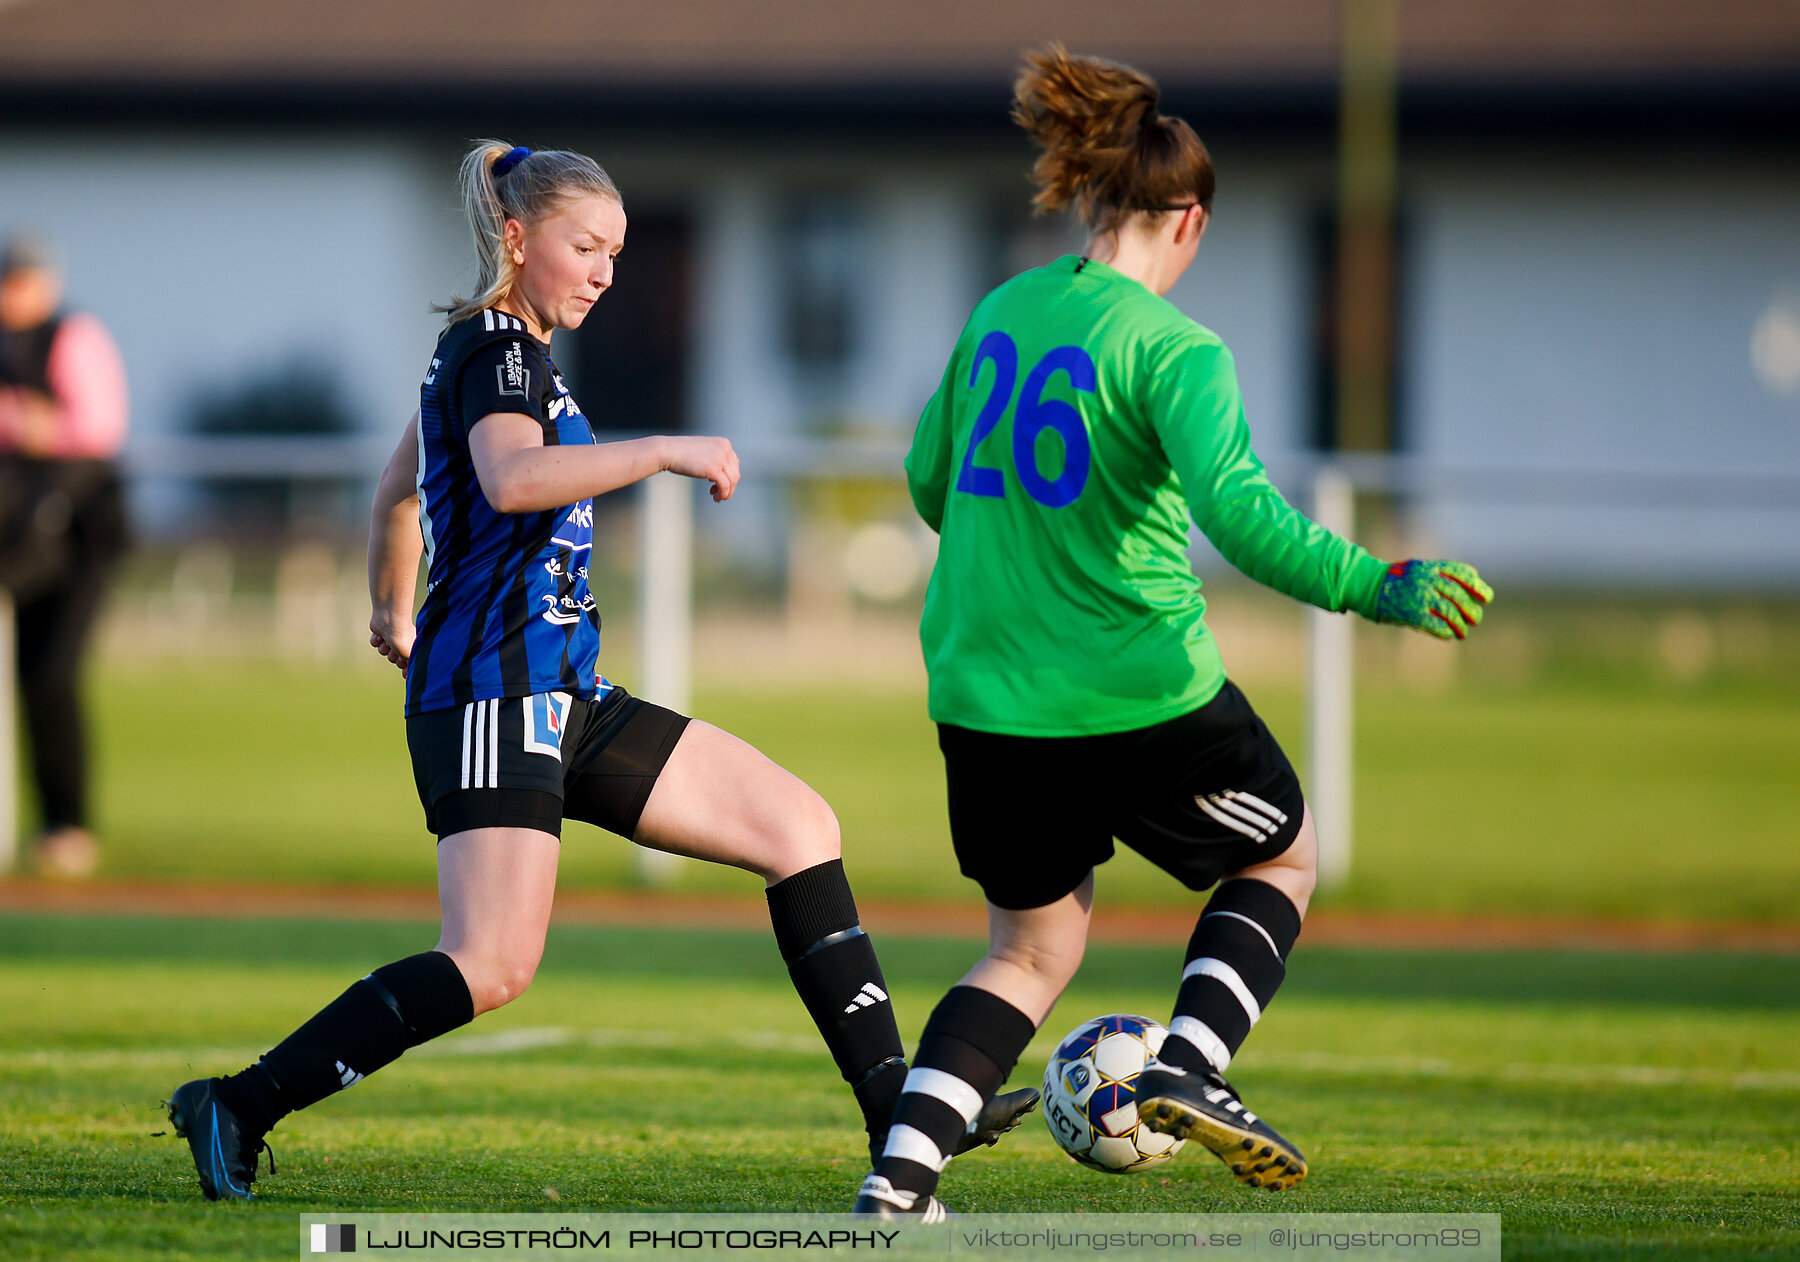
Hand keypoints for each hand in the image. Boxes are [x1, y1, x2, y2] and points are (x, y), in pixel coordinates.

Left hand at [369, 609, 414, 670]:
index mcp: (411, 645)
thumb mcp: (410, 655)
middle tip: (396, 652)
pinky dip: (376, 640)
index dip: (404, 667)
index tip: (404, 673)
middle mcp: (401, 641)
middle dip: (393, 657)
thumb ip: (410, 666)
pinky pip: (375, 643)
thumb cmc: (403, 638)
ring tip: (388, 641)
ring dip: (384, 648)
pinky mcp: (380, 632)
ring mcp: (390, 637)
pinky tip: (380, 635)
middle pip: (393, 658)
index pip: (407, 661)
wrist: (390, 621)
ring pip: (383, 651)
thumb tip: (409, 676)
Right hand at [661, 435, 739, 501]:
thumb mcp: (703, 451)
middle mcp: (725, 449)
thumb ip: (714, 458)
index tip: (718, 484)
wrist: (667, 451)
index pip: (735, 464)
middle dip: (729, 486)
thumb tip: (722, 475)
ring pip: (732, 481)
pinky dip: (722, 494)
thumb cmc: (681, 452)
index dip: (729, 477)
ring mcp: (721, 458)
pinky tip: (715, 498)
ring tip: (718, 498)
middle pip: (735, 473)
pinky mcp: (714, 469)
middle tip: (718, 494)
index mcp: (724, 443)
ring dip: (726, 492)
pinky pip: (725, 486)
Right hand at [1373, 559, 1492, 639]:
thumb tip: (1475, 577)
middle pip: (1459, 596)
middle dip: (1471, 610)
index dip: (1477, 587)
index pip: (1462, 575)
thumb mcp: (1421, 567)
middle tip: (1476, 618)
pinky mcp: (1413, 614)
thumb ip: (1445, 571)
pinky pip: (1436, 625)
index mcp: (1431, 568)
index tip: (1487, 597)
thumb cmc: (1400, 578)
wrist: (1371, 586)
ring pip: (1450, 613)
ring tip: (1464, 631)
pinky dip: (1446, 631)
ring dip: (1461, 624)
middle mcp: (1427, 581)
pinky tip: (1450, 635)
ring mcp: (1420, 598)